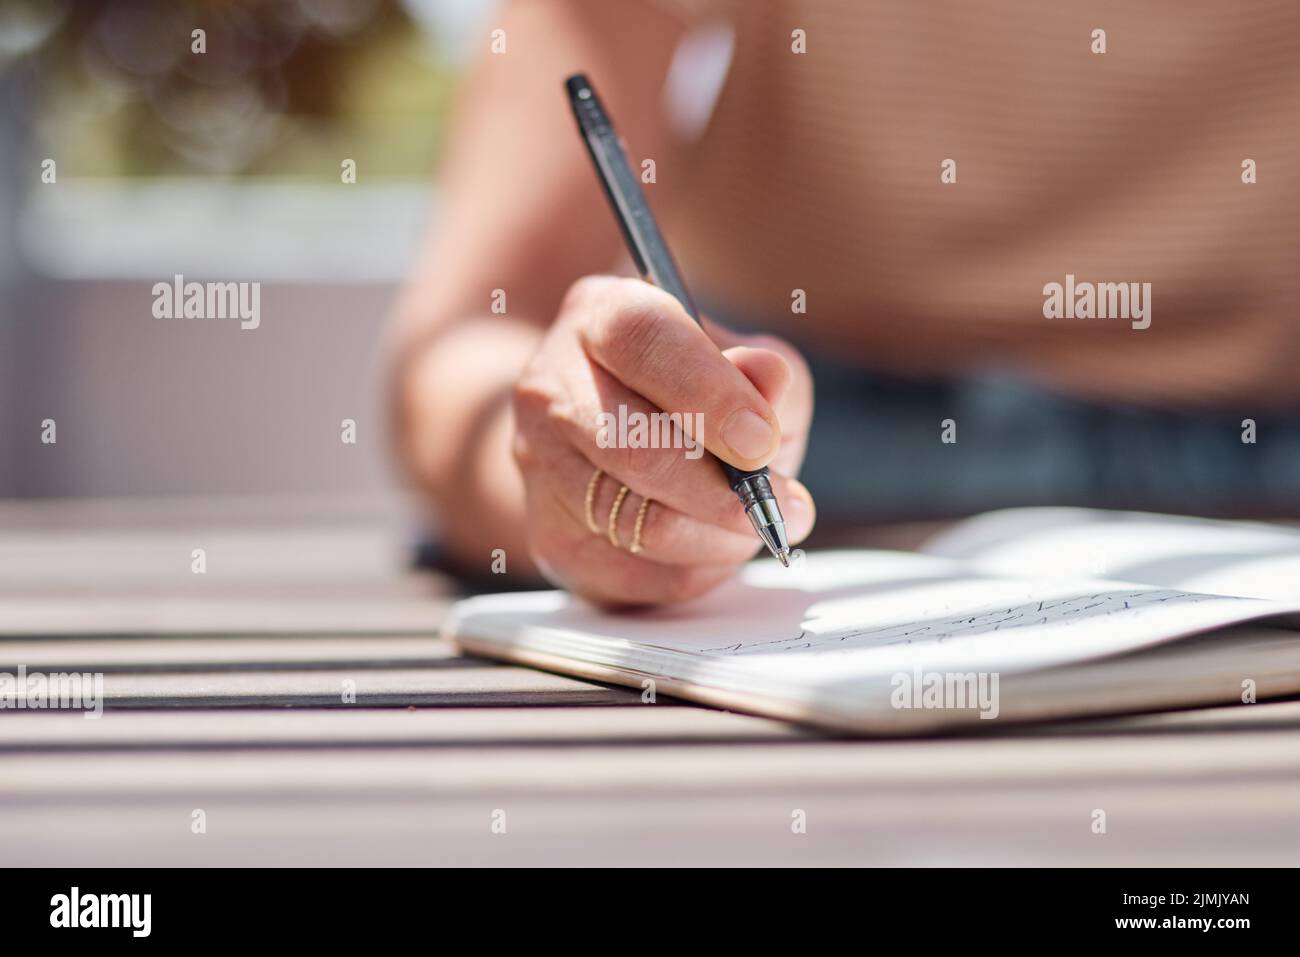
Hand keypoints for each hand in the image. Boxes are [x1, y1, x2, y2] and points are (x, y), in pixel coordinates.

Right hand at [511, 275, 815, 604]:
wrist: (607, 443)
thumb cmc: (690, 395)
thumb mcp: (740, 363)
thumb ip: (762, 369)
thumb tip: (767, 379)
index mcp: (601, 316)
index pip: (644, 342)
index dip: (710, 394)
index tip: (763, 442)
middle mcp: (551, 385)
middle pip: (635, 449)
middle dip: (725, 490)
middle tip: (784, 506)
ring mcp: (540, 467)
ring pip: (639, 522)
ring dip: (720, 536)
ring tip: (757, 523)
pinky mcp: (551, 538)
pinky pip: (638, 574)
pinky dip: (696, 570)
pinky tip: (715, 545)